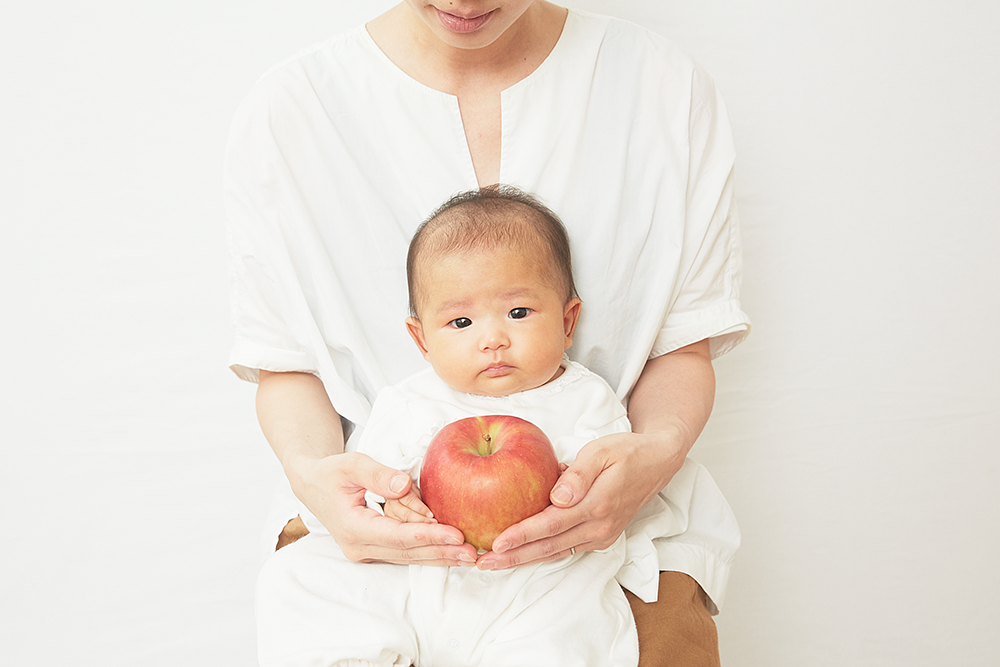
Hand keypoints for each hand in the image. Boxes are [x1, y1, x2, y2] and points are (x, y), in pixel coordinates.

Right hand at [290, 451, 477, 566]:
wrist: (313, 485)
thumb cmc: (331, 473)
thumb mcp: (351, 464)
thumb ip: (378, 474)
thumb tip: (404, 485)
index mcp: (352, 527)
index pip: (398, 536)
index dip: (428, 536)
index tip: (455, 534)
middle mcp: (359, 546)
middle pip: (408, 552)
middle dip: (441, 552)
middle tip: (472, 552)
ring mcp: (366, 552)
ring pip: (408, 557)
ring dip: (439, 556)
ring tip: (468, 556)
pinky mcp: (375, 549)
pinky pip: (405, 552)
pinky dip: (428, 551)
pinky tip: (451, 552)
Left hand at [475, 429, 684, 569]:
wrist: (657, 463)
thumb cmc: (626, 452)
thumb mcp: (602, 452)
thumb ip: (579, 474)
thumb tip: (558, 497)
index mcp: (597, 505)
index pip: (551, 525)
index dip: (522, 536)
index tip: (496, 544)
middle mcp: (599, 527)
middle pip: (549, 548)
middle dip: (514, 558)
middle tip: (483, 563)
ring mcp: (601, 536)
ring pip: (556, 552)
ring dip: (525, 560)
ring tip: (495, 564)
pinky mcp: (601, 536)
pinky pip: (566, 548)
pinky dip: (542, 552)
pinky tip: (520, 553)